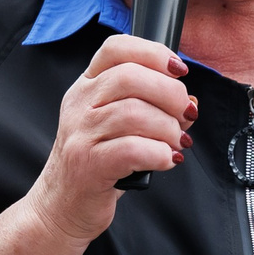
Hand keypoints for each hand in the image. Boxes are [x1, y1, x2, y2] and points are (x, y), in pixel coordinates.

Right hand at [25, 34, 194, 244]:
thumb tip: (190, 102)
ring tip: (176, 143)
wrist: (62, 205)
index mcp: (87, 86)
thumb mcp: (120, 128)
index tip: (179, 72)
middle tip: (185, 114)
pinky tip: (166, 160)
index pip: (116, 49)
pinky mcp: (88, 164)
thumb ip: (155, 109)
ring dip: (169, 128)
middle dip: (170, 94)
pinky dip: (159, 153)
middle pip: (131, 77)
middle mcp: (80, 104)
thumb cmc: (97, 164)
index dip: (154, 53)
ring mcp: (81, 134)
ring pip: (135, 113)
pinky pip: (132, 149)